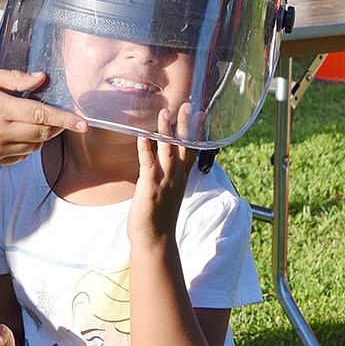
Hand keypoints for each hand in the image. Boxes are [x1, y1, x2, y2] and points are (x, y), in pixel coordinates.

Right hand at [0, 69, 85, 167]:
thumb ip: (14, 79)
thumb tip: (42, 78)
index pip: (43, 114)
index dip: (66, 119)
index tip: (84, 122)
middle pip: (42, 132)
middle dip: (55, 125)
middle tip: (57, 115)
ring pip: (33, 147)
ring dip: (41, 136)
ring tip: (31, 121)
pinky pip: (19, 157)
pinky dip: (26, 147)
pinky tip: (16, 134)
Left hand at [128, 106, 196, 243]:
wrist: (155, 240)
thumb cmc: (158, 216)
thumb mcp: (167, 191)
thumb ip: (167, 174)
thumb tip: (161, 157)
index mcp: (181, 178)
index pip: (191, 150)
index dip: (197, 132)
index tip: (201, 114)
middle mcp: (176, 178)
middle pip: (183, 146)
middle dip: (186, 125)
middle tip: (188, 105)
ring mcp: (165, 182)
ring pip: (167, 151)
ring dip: (166, 131)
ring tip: (165, 112)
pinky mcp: (150, 187)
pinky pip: (148, 164)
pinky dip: (145, 149)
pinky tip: (143, 135)